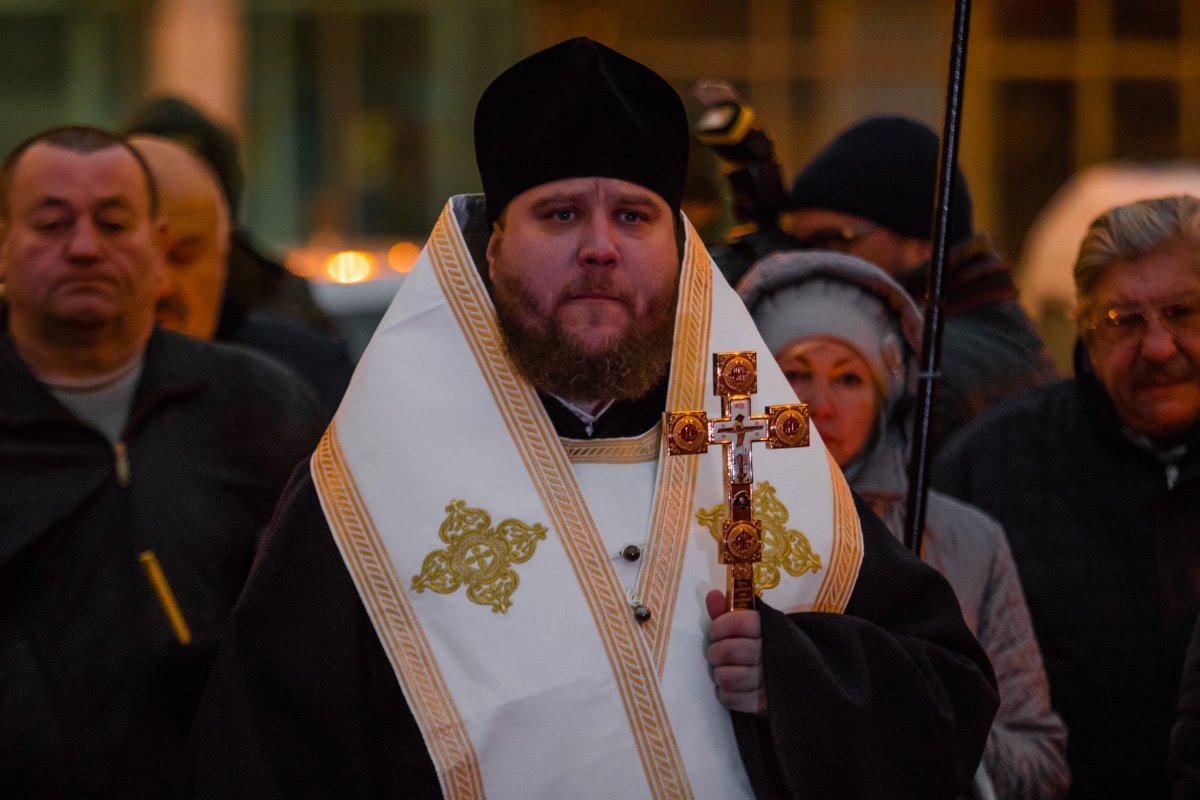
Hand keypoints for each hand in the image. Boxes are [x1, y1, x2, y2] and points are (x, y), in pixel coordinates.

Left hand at [705, 589, 765, 713]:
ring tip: (724, 670)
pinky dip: (725, 693)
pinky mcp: (766, 704)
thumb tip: (712, 595)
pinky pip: (731, 699)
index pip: (738, 622)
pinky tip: (730, 687)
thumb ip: (729, 611)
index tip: (716, 632)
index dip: (720, 626)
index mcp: (771, 628)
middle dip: (716, 652)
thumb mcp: (752, 625)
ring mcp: (772, 682)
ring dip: (720, 674)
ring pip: (728, 677)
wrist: (800, 675)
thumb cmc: (767, 644)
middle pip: (728, 651)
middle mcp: (773, 654)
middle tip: (718, 653)